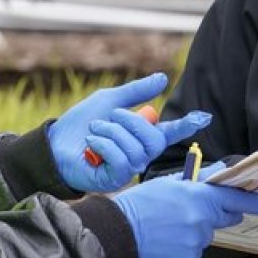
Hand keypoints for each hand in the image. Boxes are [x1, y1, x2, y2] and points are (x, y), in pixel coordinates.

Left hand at [48, 72, 211, 191]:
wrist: (53, 144)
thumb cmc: (78, 125)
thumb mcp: (109, 101)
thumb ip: (136, 92)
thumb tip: (163, 78)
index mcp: (140, 135)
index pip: (169, 131)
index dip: (186, 125)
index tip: (204, 117)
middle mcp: (139, 154)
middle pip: (154, 139)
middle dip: (131, 122)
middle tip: (110, 117)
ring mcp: (128, 169)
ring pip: (136, 149)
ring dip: (111, 133)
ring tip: (94, 132)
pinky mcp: (115, 179)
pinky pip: (123, 161)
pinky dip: (105, 145)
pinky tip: (91, 144)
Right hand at [113, 163, 257, 257]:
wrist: (117, 235)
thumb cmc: (139, 204)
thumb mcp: (167, 184)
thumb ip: (197, 180)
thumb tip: (219, 171)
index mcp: (198, 198)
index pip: (235, 199)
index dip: (255, 202)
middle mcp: (201, 221)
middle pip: (224, 219)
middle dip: (217, 214)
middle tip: (196, 212)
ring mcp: (196, 243)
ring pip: (205, 236)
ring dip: (194, 231)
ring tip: (167, 228)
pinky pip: (194, 252)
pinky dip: (184, 248)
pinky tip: (165, 242)